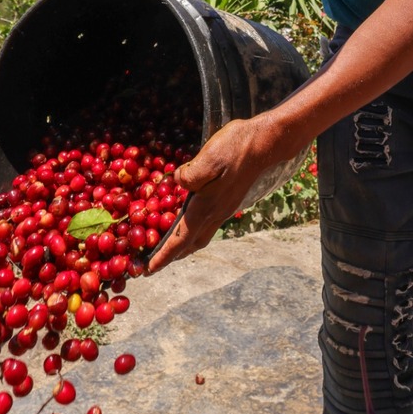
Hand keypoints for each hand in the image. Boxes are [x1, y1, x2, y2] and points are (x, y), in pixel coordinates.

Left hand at [147, 115, 281, 272]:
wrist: (264, 143)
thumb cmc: (235, 148)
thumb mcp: (209, 158)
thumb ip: (190, 176)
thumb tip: (177, 182)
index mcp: (207, 206)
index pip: (181, 239)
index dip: (164, 256)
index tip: (148, 270)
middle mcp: (216, 212)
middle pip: (191, 243)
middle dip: (172, 256)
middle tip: (153, 261)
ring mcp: (224, 207)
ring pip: (200, 234)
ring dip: (183, 244)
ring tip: (166, 244)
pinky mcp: (227, 199)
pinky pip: (206, 222)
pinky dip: (192, 228)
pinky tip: (186, 216)